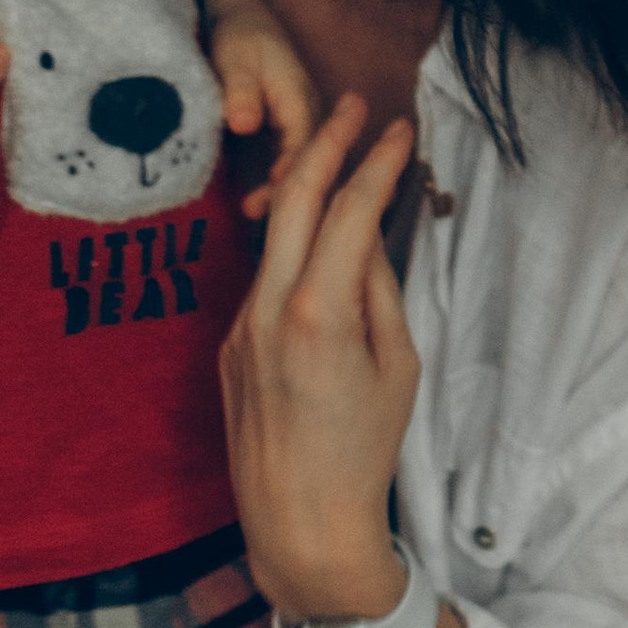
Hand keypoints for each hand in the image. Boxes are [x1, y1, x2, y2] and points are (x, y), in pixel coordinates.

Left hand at [201, 0, 320, 221]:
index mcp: (300, 99)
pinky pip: (283, 168)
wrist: (240, 20)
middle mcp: (306, 119)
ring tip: (250, 215)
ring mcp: (295, 131)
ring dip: (278, 194)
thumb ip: (240, 89)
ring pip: (297, 169)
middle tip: (255, 213)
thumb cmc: (239, 35)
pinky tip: (252, 208)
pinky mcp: (282, 138)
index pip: (302, 143)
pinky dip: (271, 187)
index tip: (269, 194)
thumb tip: (243, 122)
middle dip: (285, 192)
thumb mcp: (236, 56)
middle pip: (306, 163)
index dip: (288, 171)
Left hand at [221, 93, 419, 618]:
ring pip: (275, 240)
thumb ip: (380, 290)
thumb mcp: (397, 366)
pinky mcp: (228, 349)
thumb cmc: (363, 452)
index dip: (376, 162)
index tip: (400, 129)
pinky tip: (321, 251)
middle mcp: (267, 308)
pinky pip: (265, 284)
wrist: (299, 523)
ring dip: (305, 194)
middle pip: (292, 198)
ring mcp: (239, 327)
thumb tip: (369, 234)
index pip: (349, 211)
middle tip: (352, 105)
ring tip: (339, 160)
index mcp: (319, 312)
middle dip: (323, 143)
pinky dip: (294, 255)